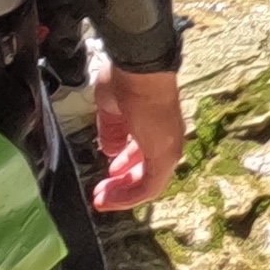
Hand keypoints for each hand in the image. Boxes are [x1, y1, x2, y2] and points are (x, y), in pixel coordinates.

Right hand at [91, 63, 184, 211]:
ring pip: (147, 183)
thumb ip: (111, 132)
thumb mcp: (110, 109)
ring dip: (122, 194)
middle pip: (147, 170)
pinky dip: (128, 196)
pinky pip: (147, 187)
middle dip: (122, 183)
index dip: (125, 163)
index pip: (143, 151)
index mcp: (155, 124)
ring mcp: (168, 148)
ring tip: (101, 200)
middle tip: (102, 190)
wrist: (139, 70)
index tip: (109, 171)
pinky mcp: (165, 158)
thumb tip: (109, 151)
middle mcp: (166, 138)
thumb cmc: (126, 80)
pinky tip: (110, 199)